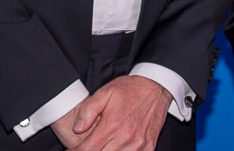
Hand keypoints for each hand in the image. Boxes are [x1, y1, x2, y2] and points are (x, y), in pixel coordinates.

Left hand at [54, 75, 171, 150]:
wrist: (156, 87)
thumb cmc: (129, 89)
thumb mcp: (105, 92)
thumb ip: (88, 110)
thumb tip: (77, 129)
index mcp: (112, 124)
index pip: (88, 149)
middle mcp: (126, 138)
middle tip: (87, 147)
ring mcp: (138, 145)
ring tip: (101, 146)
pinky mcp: (148, 147)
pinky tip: (116, 148)